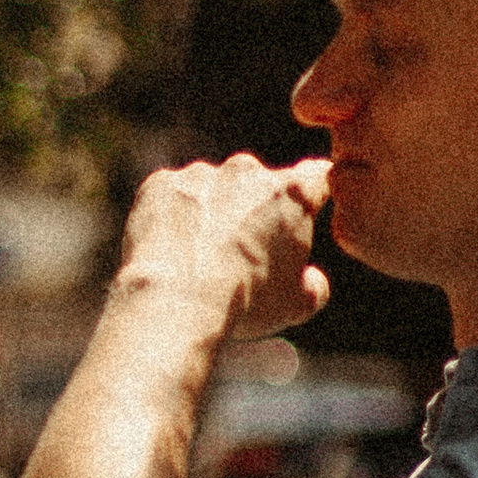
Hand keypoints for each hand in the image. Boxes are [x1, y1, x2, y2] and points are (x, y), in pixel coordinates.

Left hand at [115, 152, 331, 340]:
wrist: (175, 298)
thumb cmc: (243, 302)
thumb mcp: (296, 306)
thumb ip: (315, 285)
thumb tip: (311, 278)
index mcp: (292, 194)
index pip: (317, 177)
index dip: (313, 192)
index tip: (304, 209)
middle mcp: (248, 171)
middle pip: (258, 183)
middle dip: (254, 208)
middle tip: (240, 251)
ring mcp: (201, 174)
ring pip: (212, 188)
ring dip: (211, 211)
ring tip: (198, 256)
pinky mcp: (161, 184)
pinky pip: (172, 195)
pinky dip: (172, 215)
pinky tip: (169, 249)